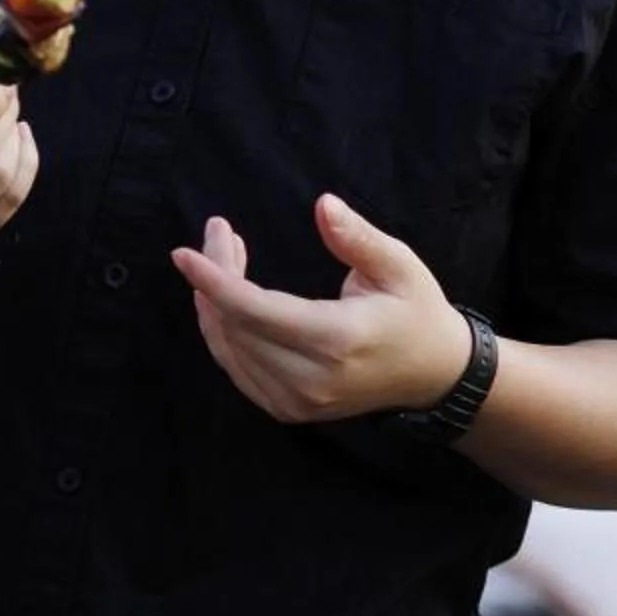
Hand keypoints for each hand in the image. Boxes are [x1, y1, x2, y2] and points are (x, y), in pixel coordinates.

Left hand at [171, 194, 474, 425]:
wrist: (433, 374)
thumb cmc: (416, 311)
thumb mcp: (399, 265)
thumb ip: (357, 237)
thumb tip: (322, 204)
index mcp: (337, 339)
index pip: (255, 311)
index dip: (213, 282)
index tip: (183, 253)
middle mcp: (311, 379)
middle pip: (236, 325)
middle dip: (214, 276)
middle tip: (219, 232)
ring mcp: (297, 402)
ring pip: (229, 349)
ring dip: (213, 302)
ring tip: (222, 256)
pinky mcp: (289, 411)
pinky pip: (237, 369)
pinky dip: (222, 332)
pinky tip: (223, 299)